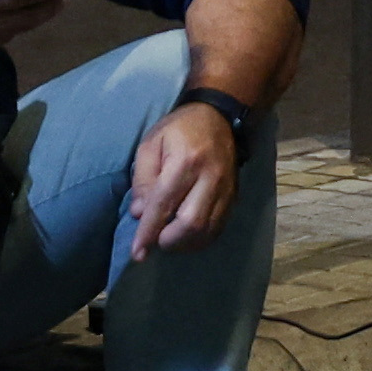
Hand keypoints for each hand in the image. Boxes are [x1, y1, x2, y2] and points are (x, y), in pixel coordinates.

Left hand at [116, 98, 238, 267]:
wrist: (219, 117)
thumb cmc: (179, 129)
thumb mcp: (152, 143)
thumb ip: (143, 179)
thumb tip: (139, 213)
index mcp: (186, 160)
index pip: (164, 203)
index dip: (149, 231)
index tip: (137, 253)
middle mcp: (209, 177)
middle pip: (191, 222)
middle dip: (169, 240)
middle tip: (155, 240)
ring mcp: (226, 189)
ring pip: (207, 230)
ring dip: (184, 244)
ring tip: (168, 240)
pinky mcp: (234, 197)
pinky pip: (218, 228)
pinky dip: (200, 239)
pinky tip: (186, 238)